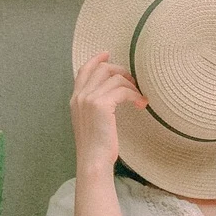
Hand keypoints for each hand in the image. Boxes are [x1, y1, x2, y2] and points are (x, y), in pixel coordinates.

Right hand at [70, 51, 147, 171]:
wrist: (93, 161)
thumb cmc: (96, 146)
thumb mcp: (90, 121)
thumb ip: (94, 104)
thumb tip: (112, 92)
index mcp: (75, 99)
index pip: (84, 70)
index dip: (96, 60)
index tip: (107, 54)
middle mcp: (80, 96)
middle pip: (102, 69)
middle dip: (121, 71)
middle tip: (133, 81)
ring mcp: (89, 99)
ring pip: (115, 78)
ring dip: (131, 85)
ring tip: (139, 97)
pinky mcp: (101, 105)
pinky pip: (123, 90)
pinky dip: (134, 95)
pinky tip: (140, 103)